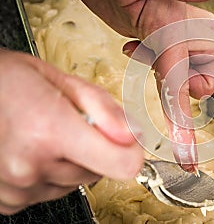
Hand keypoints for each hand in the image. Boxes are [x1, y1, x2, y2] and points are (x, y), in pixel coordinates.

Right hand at [0, 50, 142, 214]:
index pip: (121, 163)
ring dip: (71, 162)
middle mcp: (31, 166)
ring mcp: (17, 188)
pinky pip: (50, 191)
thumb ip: (103, 108)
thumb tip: (132, 133)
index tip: (128, 142)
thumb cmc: (8, 82)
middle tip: (70, 125)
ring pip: (75, 182)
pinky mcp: (9, 201)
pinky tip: (34, 151)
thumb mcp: (61, 80)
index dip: (130, 151)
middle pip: (99, 172)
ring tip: (46, 136)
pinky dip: (49, 174)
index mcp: (48, 130)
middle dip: (94, 149)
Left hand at [51, 0, 213, 171]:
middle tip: (164, 74)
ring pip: (183, 74)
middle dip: (189, 86)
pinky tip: (135, 48)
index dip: (186, 116)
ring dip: (169, 79)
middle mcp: (180, 29)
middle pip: (205, 78)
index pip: (189, 78)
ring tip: (143, 52)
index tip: (187, 152)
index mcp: (182, 19)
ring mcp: (166, 34)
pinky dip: (155, 68)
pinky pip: (164, 66)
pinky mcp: (152, 36)